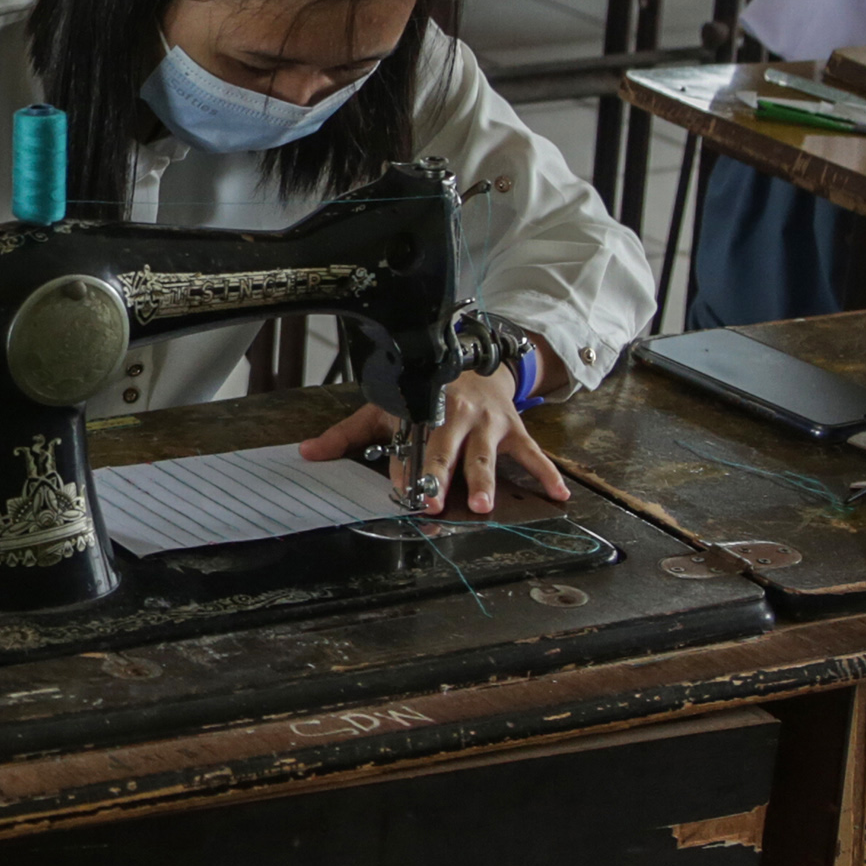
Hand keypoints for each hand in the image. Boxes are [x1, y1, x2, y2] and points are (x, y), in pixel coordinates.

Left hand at [298, 367, 569, 519]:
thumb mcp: (385, 406)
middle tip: (438, 503)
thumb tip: (307, 453)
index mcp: (421, 412)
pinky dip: (547, 474)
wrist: (474, 360)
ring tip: (483, 504)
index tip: (403, 491)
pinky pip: (532, 454)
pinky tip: (558, 495)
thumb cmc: (425, 390)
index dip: (407, 469)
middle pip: (446, 450)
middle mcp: (454, 417)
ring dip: (484, 480)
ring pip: (485, 454)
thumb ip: (347, 434)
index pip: (411, 446)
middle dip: (441, 476)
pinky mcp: (513, 429)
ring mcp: (487, 423)